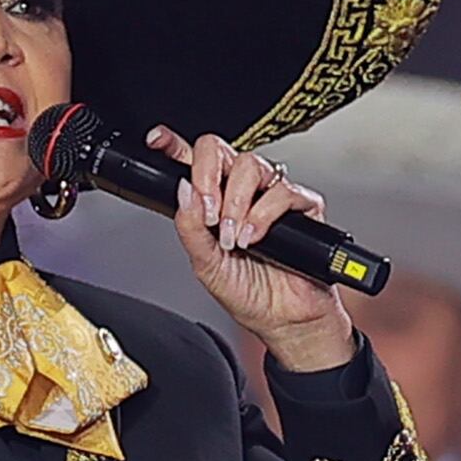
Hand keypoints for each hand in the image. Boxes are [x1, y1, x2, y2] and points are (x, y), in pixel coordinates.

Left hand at [146, 127, 352, 371]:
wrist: (284, 320)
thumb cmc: (249, 293)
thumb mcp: (205, 264)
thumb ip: (190, 227)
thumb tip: (184, 190)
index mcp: (214, 201)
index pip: (193, 162)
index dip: (175, 146)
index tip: (158, 140)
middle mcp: (241, 192)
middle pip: (221, 152)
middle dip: (208, 178)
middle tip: (208, 213)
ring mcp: (271, 195)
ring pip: (251, 166)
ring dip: (237, 203)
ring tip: (234, 237)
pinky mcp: (302, 205)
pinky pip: (283, 191)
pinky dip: (263, 215)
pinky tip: (254, 238)